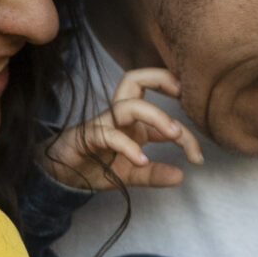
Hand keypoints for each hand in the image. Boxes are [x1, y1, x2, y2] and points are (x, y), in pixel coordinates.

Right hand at [42, 67, 205, 189]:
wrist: (59, 178)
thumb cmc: (94, 166)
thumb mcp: (131, 174)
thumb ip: (154, 174)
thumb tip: (181, 175)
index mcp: (132, 122)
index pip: (163, 114)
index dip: (186, 134)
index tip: (198, 157)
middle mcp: (118, 117)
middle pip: (135, 80)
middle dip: (161, 78)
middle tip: (183, 94)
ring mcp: (103, 124)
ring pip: (129, 105)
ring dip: (156, 116)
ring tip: (174, 134)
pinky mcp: (87, 137)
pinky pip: (109, 134)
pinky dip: (128, 146)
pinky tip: (141, 160)